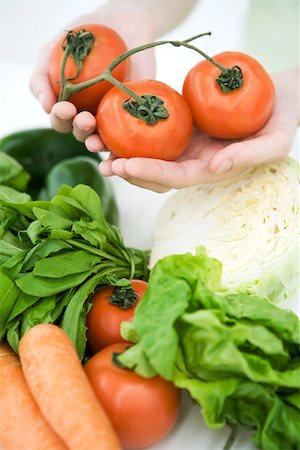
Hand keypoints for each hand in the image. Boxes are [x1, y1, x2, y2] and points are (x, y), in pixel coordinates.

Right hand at [29, 6, 155, 141]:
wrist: (120, 23)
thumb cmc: (81, 38)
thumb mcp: (52, 51)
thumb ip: (42, 78)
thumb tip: (46, 107)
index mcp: (69, 105)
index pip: (60, 121)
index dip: (60, 118)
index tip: (64, 107)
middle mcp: (89, 115)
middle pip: (80, 133)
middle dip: (79, 129)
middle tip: (84, 119)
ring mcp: (112, 117)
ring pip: (103, 139)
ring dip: (97, 143)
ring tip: (96, 138)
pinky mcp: (135, 116)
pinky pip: (129, 137)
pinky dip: (122, 149)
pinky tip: (120, 152)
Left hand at [97, 68, 298, 191]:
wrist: (279, 99)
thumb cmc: (281, 121)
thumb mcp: (273, 143)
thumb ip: (245, 157)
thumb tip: (212, 170)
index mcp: (211, 169)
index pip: (177, 178)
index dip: (152, 175)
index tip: (127, 167)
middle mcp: (194, 161)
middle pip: (157, 173)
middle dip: (130, 171)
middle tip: (104, 163)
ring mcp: (186, 143)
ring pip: (150, 154)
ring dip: (124, 153)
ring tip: (98, 147)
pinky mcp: (182, 124)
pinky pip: (154, 130)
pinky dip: (134, 131)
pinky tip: (114, 123)